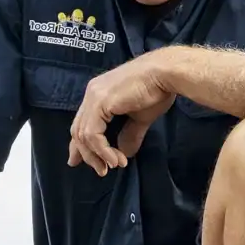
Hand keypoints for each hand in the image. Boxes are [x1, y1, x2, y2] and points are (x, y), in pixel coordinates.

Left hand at [69, 56, 175, 174]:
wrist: (166, 74)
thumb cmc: (157, 90)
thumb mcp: (140, 117)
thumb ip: (129, 134)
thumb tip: (124, 153)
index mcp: (99, 94)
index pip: (82, 123)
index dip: (79, 145)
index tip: (78, 162)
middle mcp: (92, 93)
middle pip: (78, 131)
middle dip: (87, 154)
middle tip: (101, 170)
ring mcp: (94, 97)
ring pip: (83, 135)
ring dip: (98, 155)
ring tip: (114, 165)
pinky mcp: (100, 102)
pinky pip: (93, 134)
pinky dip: (102, 150)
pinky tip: (115, 159)